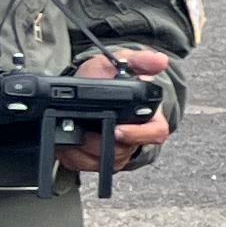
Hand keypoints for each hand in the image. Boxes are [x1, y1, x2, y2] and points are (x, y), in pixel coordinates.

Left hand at [57, 49, 175, 177]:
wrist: (85, 87)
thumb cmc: (107, 77)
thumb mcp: (121, 62)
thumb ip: (140, 61)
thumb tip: (160, 61)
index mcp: (149, 117)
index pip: (155, 133)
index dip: (138, 134)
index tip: (119, 130)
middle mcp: (135, 138)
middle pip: (123, 150)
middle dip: (99, 142)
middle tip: (82, 130)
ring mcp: (117, 152)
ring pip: (103, 161)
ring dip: (83, 149)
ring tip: (70, 134)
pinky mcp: (98, 160)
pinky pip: (86, 166)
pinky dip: (72, 156)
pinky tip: (65, 143)